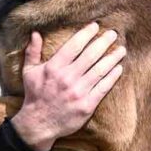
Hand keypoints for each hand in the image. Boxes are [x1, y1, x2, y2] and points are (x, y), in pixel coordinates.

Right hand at [11, 23, 125, 150]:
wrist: (39, 124)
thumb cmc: (35, 96)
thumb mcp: (29, 72)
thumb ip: (32, 52)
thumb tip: (35, 33)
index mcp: (54, 68)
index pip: (74, 46)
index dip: (86, 34)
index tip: (96, 26)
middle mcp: (67, 78)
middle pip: (91, 55)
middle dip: (104, 42)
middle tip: (113, 33)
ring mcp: (78, 92)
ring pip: (100, 70)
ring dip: (113, 58)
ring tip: (121, 49)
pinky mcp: (87, 105)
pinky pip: (103, 87)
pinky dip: (112, 77)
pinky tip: (119, 68)